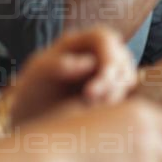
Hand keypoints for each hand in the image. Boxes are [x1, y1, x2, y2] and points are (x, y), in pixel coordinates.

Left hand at [6, 28, 139, 122]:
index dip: (106, 60)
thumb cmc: (32, 96)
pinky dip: (120, 102)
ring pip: (128, 76)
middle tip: (93, 106)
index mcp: (76, 41)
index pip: (104, 38)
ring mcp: (108, 70)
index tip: (93, 92)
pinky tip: (101, 113)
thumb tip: (88, 62)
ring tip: (93, 110)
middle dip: (112, 83)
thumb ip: (56, 65)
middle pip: (121, 57)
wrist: (33, 123)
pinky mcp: (115, 89)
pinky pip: (129, 93)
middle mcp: (96, 52)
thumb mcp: (36, 78)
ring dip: (116, 94)